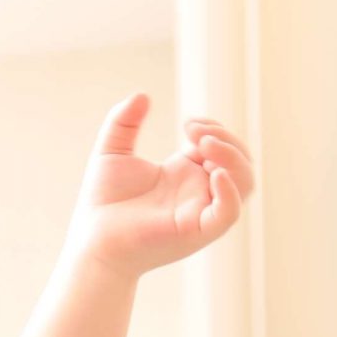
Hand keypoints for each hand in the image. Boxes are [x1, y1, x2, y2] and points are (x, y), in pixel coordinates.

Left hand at [65, 92, 256, 280]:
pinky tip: (213, 174)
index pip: (221, 146)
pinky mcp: (196, 231)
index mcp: (186, 174)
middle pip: (241, 161)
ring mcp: (202, 212)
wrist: (91, 241)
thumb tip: (141, 95)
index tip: (189, 124)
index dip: (214, 129)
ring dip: (232, 157)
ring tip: (202, 145)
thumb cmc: (102, 204)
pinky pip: (229, 213)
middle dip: (226, 138)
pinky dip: (230, 192)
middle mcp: (200, 193)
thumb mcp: (112, 152)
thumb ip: (124, 122)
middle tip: (191, 131)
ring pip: (244, 183)